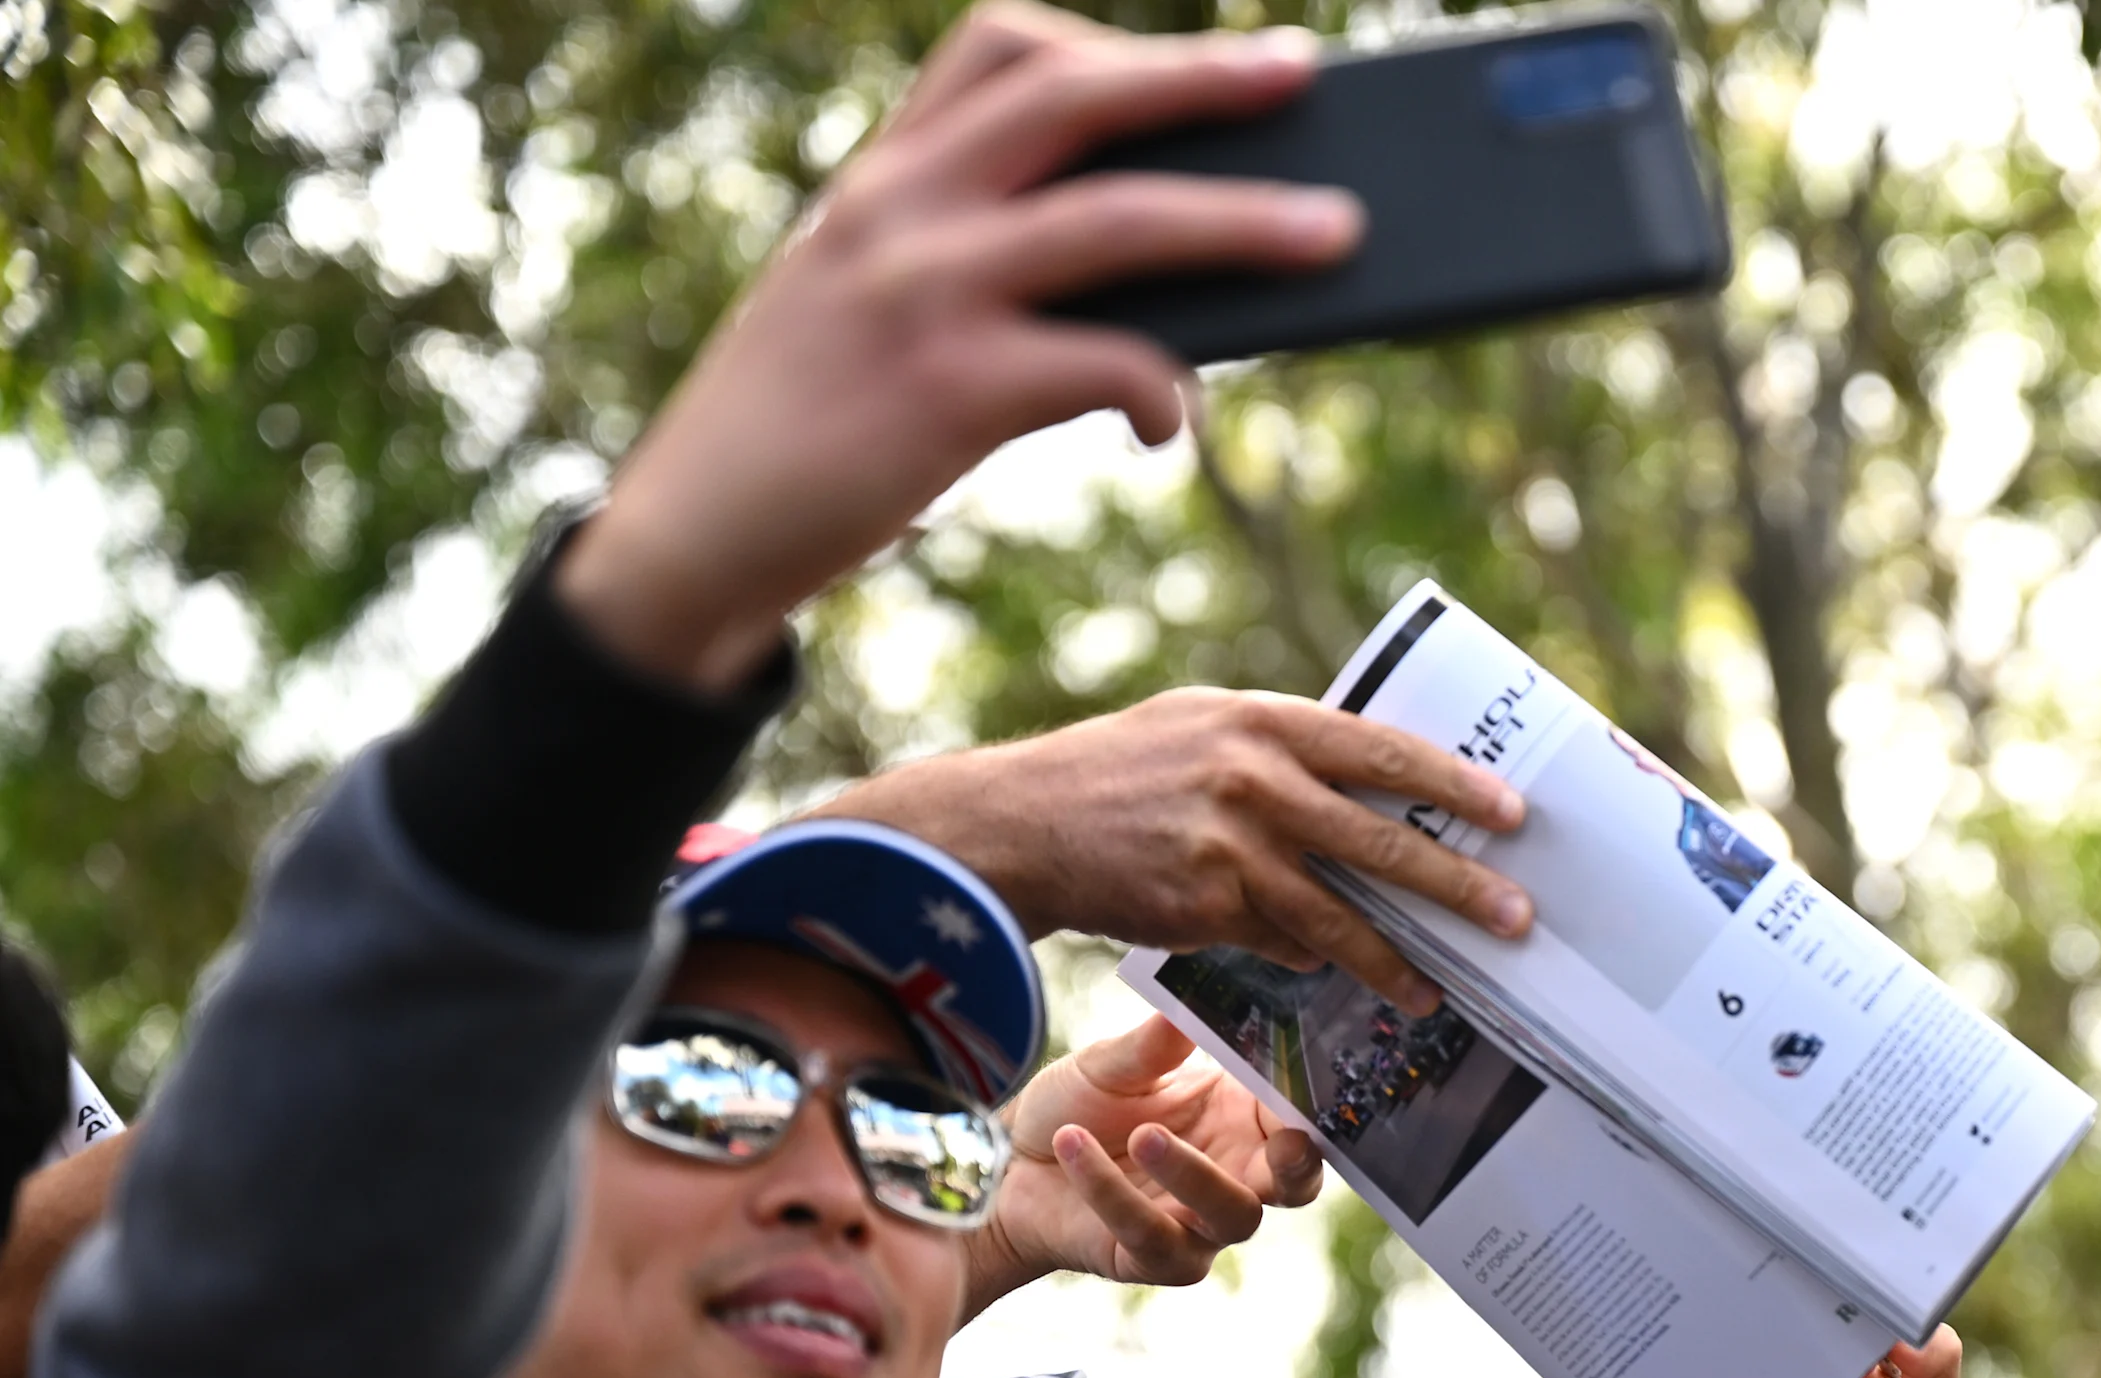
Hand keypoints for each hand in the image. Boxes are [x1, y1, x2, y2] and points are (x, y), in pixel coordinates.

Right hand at [557, 5, 1360, 690]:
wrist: (692, 534)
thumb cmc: (803, 426)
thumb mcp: (863, 300)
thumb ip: (964, 256)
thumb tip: (1150, 269)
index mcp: (881, 177)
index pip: (997, 50)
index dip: (1111, 46)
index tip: (1202, 61)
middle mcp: (899, 207)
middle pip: (1075, 98)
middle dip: (1202, 79)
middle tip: (1303, 73)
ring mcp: (922, 293)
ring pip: (1119, 221)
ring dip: (1245, 223)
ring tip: (1336, 232)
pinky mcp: (946, 391)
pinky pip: (1103, 363)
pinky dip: (1164, 388)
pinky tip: (1175, 426)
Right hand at [815, 689, 1531, 1013]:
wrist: (1020, 822)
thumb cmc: (1118, 772)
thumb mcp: (1201, 727)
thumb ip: (1281, 749)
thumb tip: (1370, 785)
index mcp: (1263, 719)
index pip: (1382, 749)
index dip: (1452, 786)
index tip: (1512, 814)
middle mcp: (1254, 777)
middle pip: (1381, 840)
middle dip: (1456, 886)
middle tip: (1515, 919)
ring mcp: (1231, 846)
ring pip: (1340, 915)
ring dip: (1396, 959)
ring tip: (1438, 991)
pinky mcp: (1206, 907)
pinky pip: (1281, 943)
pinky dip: (1307, 958)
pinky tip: (1331, 973)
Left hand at [963, 1016, 1323, 1315]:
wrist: (1008, 1164)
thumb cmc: (1076, 1108)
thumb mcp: (1110, 1065)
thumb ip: (1153, 1045)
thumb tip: (1186, 1007)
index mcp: (1239, 1120)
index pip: (1298, 1118)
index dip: (1311, 1107)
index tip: (1303, 1080)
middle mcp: (1233, 1175)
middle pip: (1296, 1184)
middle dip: (1299, 1166)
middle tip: (1287, 1141)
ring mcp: (1199, 1225)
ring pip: (1233, 1215)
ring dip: (1194, 1174)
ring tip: (1143, 1136)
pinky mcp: (1155, 1260)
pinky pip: (1152, 1235)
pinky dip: (1112, 1191)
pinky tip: (1071, 1145)